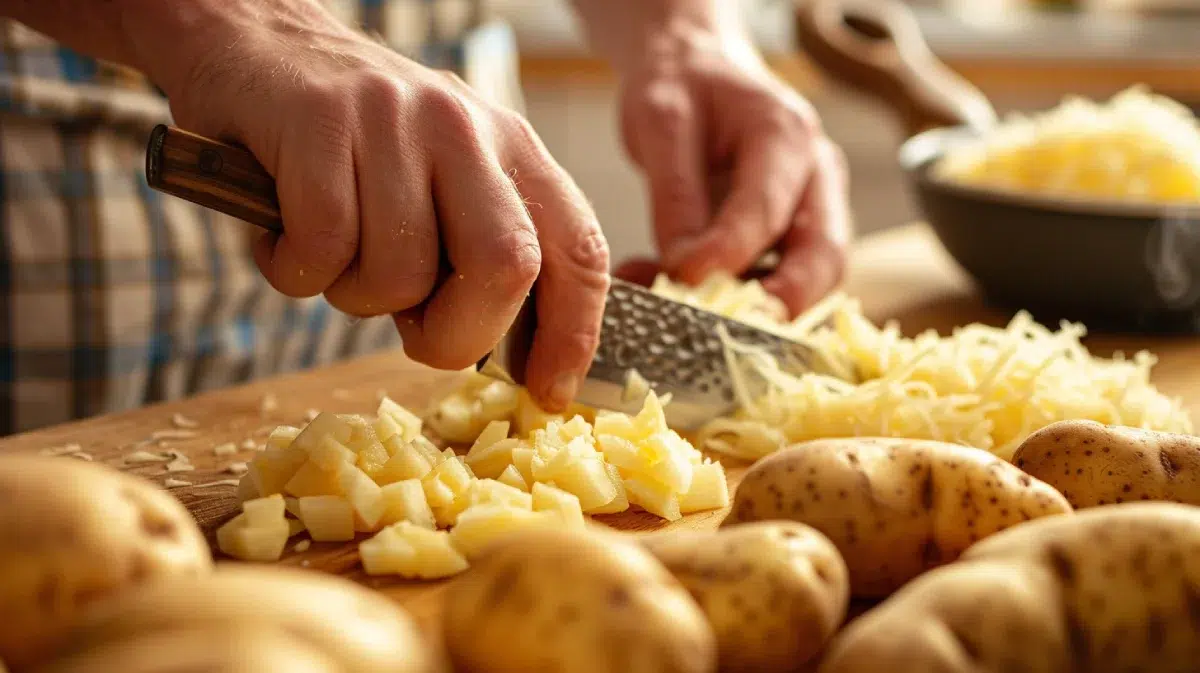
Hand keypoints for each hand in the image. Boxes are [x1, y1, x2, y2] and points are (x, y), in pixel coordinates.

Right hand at [132, 0, 607, 410]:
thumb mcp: (443, 183)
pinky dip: (295, 272)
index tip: (549, 390)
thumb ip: (480, 252)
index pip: (578, 249)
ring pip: (399, 271)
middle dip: (458, 335)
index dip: (574, 333)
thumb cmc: (355, 146)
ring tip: (333, 253)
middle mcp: (465, 129)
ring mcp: (393, 120)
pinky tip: (284, 237)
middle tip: (415, 334)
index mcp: (513, 149)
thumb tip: (514, 356)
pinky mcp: (318, 121)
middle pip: (506, 266)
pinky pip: (323, 248)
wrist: (260, 46)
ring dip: (356, 298)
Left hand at [613, 19, 851, 316]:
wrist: (695, 69)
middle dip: (782, 303)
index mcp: (787, 135)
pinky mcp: (789, 237)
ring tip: (677, 315)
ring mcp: (811, 209)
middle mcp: (815, 176)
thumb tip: (685, 272)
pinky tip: (666, 295)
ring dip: (753, 310)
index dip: (732, 252)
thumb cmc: (683, 87)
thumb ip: (676, 196)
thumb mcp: (662, 123)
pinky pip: (775, 280)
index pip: (771, 207)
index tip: (685, 279)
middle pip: (824, 255)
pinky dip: (732, 300)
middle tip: (727, 333)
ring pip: (807, 280)